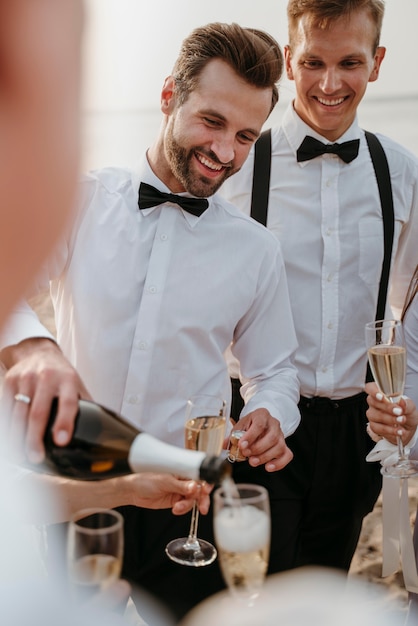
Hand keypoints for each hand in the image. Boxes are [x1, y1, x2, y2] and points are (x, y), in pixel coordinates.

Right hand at [1, 337, 90, 463]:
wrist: (38, 352)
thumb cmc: (61, 374)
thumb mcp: (77, 384)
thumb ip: (85, 405)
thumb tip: (99, 430)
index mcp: (68, 379)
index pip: (68, 402)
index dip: (64, 422)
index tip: (61, 441)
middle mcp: (46, 377)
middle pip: (38, 412)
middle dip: (35, 438)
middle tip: (36, 457)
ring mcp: (26, 378)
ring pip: (19, 413)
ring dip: (18, 436)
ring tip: (22, 454)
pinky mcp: (10, 381)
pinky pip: (6, 408)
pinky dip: (8, 425)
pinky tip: (12, 437)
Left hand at [120, 473, 211, 514]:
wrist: (134, 492)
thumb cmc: (146, 480)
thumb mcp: (165, 481)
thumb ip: (181, 486)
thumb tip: (195, 487)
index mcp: (183, 471)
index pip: (199, 476)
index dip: (206, 483)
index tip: (207, 491)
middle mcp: (184, 480)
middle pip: (199, 490)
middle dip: (201, 499)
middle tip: (202, 508)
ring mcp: (180, 491)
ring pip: (193, 500)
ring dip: (187, 506)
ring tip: (177, 508)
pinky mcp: (176, 501)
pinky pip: (185, 506)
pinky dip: (182, 509)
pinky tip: (175, 509)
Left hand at [232, 408, 292, 471]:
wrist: (261, 423)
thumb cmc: (250, 425)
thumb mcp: (240, 426)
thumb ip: (232, 436)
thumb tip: (223, 444)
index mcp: (262, 415)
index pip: (259, 424)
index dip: (250, 436)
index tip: (242, 445)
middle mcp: (274, 424)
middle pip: (272, 437)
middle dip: (257, 448)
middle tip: (246, 454)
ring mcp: (281, 435)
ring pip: (279, 447)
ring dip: (265, 457)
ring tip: (253, 461)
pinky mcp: (285, 446)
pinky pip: (287, 455)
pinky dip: (278, 463)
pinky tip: (268, 467)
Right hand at [365, 381, 417, 445]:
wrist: (408, 428)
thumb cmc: (406, 413)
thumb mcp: (410, 406)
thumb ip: (405, 404)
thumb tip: (401, 402)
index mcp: (381, 393)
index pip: (370, 388)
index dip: (373, 391)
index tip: (382, 397)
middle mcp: (374, 403)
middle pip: (373, 401)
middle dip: (387, 407)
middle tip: (399, 411)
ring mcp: (373, 414)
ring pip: (375, 415)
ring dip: (390, 419)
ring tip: (402, 421)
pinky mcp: (374, 427)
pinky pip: (378, 428)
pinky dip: (390, 430)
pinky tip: (399, 430)